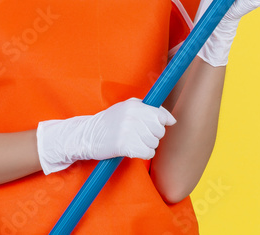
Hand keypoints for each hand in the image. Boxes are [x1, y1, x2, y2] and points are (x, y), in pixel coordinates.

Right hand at [36, 97, 175, 174]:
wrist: (87, 136)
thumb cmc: (111, 122)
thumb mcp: (128, 108)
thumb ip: (150, 110)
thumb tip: (172, 120)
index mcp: (134, 105)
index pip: (160, 115)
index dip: (162, 123)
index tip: (157, 127)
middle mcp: (132, 116)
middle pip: (159, 130)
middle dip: (153, 136)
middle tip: (140, 136)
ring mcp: (128, 131)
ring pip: (154, 143)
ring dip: (147, 146)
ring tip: (134, 142)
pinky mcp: (124, 146)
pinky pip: (148, 153)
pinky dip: (143, 154)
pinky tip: (134, 150)